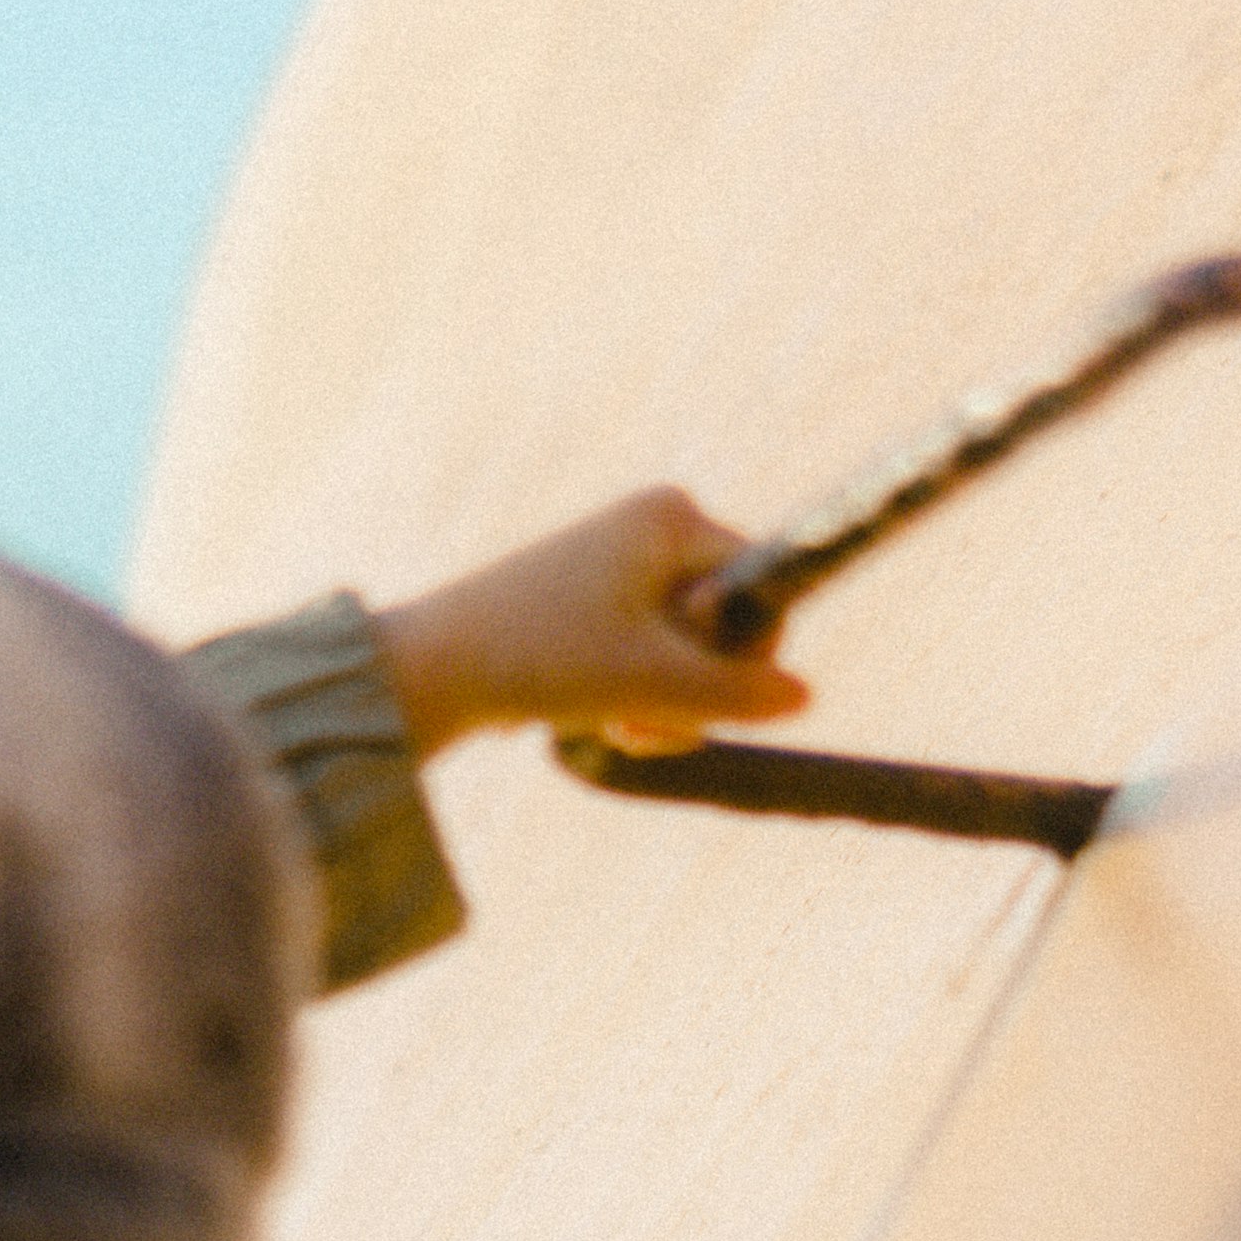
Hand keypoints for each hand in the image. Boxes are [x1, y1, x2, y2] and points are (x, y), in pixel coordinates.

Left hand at [366, 486, 807, 759]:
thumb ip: (737, 693)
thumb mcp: (653, 684)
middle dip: (699, 686)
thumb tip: (803, 695)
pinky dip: (642, 697)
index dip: (746, 654)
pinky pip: (657, 658)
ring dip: (669, 703)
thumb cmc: (544, 657)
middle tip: (644, 712)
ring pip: (694, 654)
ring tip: (622, 723)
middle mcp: (653, 527)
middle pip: (728, 628)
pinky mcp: (602, 605)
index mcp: (673, 517)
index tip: (699, 685)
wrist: (438, 667)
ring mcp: (626, 565)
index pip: (763, 591)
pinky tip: (608, 721)